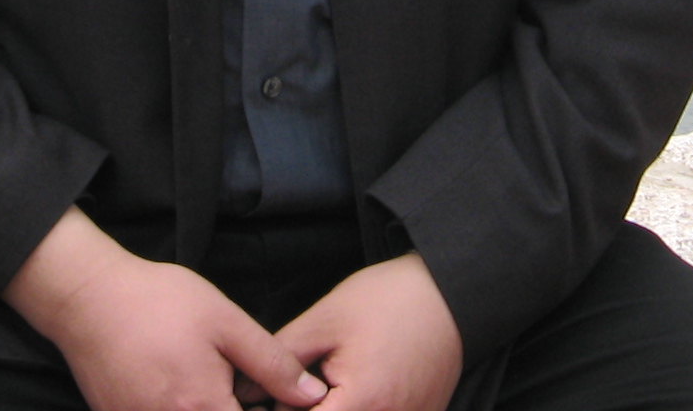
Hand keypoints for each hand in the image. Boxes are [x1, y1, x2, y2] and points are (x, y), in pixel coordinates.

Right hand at [6, 209, 327, 410]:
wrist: (88, 298)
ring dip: (209, 408)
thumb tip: (313, 396)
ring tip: (211, 382)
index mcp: (204, 408)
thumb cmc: (159, 302)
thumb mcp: (226, 321)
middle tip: (239, 386)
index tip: (272, 400)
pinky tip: (183, 385)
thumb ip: (272, 364)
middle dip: (237, 410)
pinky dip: (181, 407)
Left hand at [278, 254, 463, 410]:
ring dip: (330, 409)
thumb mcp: (326, 321)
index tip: (264, 399)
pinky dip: (358, 408)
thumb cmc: (387, 301)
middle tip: (291, 390)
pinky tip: (346, 390)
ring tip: (322, 387)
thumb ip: (282, 358)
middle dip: (304, 410)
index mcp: (362, 405)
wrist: (450, 293)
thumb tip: (242, 389)